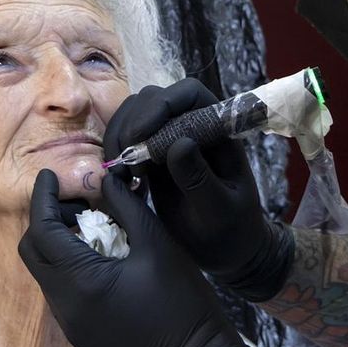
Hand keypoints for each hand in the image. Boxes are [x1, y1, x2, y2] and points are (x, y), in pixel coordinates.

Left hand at [18, 169, 249, 346]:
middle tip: (76, 203)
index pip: (42, 230)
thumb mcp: (158, 244)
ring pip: (46, 275)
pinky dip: (71, 271)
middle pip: (33, 254)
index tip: (49, 175)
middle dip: (47, 222)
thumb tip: (106, 178)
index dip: (43, 198)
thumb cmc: (183, 302)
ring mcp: (71, 326)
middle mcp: (65, 307)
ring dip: (60, 248)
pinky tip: (101, 261)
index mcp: (81, 282)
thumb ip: (126, 207)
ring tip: (93, 229)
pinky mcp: (81, 338)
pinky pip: (62, 296)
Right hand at [103, 79, 294, 302]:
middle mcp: (193, 126)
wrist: (227, 253)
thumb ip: (200, 178)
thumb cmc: (232, 232)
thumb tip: (179, 142)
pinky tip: (121, 181)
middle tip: (126, 163)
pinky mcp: (152, 157)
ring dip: (119, 138)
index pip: (189, 94)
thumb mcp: (219, 210)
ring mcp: (170, 139)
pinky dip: (116, 155)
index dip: (162, 104)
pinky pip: (126, 141)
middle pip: (154, 99)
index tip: (141, 135)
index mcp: (219, 130)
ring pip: (134, 116)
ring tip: (122, 175)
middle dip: (133, 124)